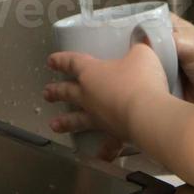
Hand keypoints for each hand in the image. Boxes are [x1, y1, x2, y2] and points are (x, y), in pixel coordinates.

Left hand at [44, 44, 168, 159]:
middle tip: (46, 94)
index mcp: (92, 73)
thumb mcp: (143, 54)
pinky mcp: (112, 133)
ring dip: (66, 122)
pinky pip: (106, 144)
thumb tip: (141, 36)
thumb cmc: (141, 79)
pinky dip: (104, 151)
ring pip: (77, 119)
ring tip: (54, 125)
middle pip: (68, 92)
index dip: (61, 61)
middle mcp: (89, 96)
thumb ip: (140, 46)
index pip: (73, 63)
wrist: (147, 113)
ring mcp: (98, 117)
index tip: (51, 61)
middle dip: (57, 92)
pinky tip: (101, 157)